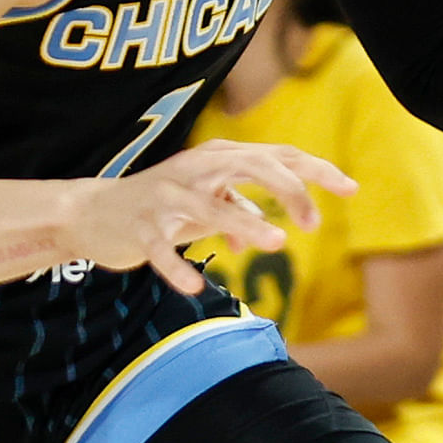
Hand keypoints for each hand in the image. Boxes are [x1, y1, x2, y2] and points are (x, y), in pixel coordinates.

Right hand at [68, 140, 358, 296]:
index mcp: (216, 158)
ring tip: (277, 242)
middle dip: (289, 191)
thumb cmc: (157, 205)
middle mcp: (194, 169)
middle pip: (252, 166)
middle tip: (314, 225)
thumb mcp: (202, 203)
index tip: (351, 189)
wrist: (91, 213)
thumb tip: (266, 234)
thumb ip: (236, 209)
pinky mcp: (138, 225)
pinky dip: (177, 266)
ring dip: (246, 222)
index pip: (276, 156)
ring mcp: (165, 196)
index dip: (316, 170)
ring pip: (211, 204)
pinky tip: (195, 287)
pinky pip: (161, 248)